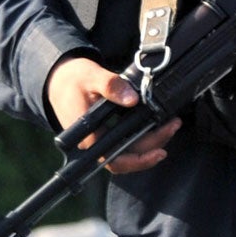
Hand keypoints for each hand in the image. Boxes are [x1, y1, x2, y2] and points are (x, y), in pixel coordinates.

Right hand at [44, 56, 180, 174]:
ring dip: (151, 142)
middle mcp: (93, 143)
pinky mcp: (106, 133)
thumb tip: (132, 99)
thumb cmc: (74, 79)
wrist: (61, 79)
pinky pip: (126, 142)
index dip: (138, 160)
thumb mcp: (92, 77)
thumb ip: (111, 86)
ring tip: (172, 125)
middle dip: (153, 145)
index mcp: (87, 135)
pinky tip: (158, 125)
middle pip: (126, 156)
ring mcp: (100, 139)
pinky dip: (144, 136)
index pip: (114, 158)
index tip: (159, 150)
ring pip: (128, 151)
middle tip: (174, 125)